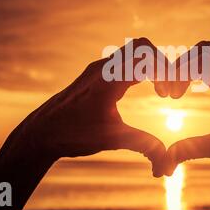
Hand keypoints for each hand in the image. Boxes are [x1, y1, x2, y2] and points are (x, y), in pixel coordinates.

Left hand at [19, 37, 169, 175]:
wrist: (40, 132)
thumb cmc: (72, 134)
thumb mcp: (111, 139)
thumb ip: (143, 145)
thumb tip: (167, 162)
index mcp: (109, 79)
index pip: (146, 56)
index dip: (166, 71)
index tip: (170, 96)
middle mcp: (103, 68)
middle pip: (142, 46)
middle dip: (161, 65)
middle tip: (167, 91)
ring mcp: (97, 68)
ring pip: (132, 51)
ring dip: (150, 66)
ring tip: (159, 92)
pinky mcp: (94, 74)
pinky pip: (123, 60)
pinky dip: (139, 69)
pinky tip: (142, 88)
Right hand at [165, 41, 209, 174]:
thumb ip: (192, 149)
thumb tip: (164, 162)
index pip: (200, 61)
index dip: (178, 71)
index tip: (170, 95)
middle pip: (204, 49)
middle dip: (182, 65)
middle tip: (173, 92)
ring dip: (193, 66)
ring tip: (181, 92)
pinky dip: (204, 70)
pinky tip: (198, 91)